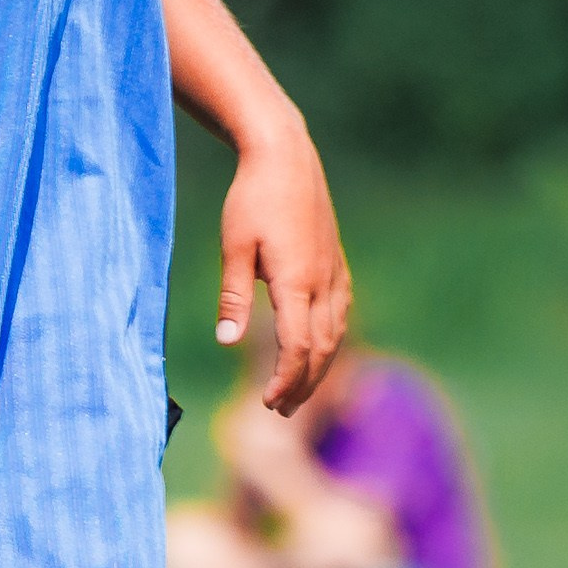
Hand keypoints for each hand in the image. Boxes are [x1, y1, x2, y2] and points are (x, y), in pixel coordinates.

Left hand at [215, 118, 351, 415]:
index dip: (285, 380)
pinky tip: (318, 349)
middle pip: (321, 349)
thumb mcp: (233, 247)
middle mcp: (323, 281)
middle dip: (303, 385)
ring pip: (335, 334)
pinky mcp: (336, 262)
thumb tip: (226, 341)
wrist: (286, 156)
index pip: (297, 348)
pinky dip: (331, 340)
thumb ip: (233, 296)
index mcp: (296, 281)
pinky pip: (341, 313)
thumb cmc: (251, 198)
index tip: (267, 403)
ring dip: (318, 367)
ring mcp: (334, 271)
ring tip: (297, 391)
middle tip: (280, 411)